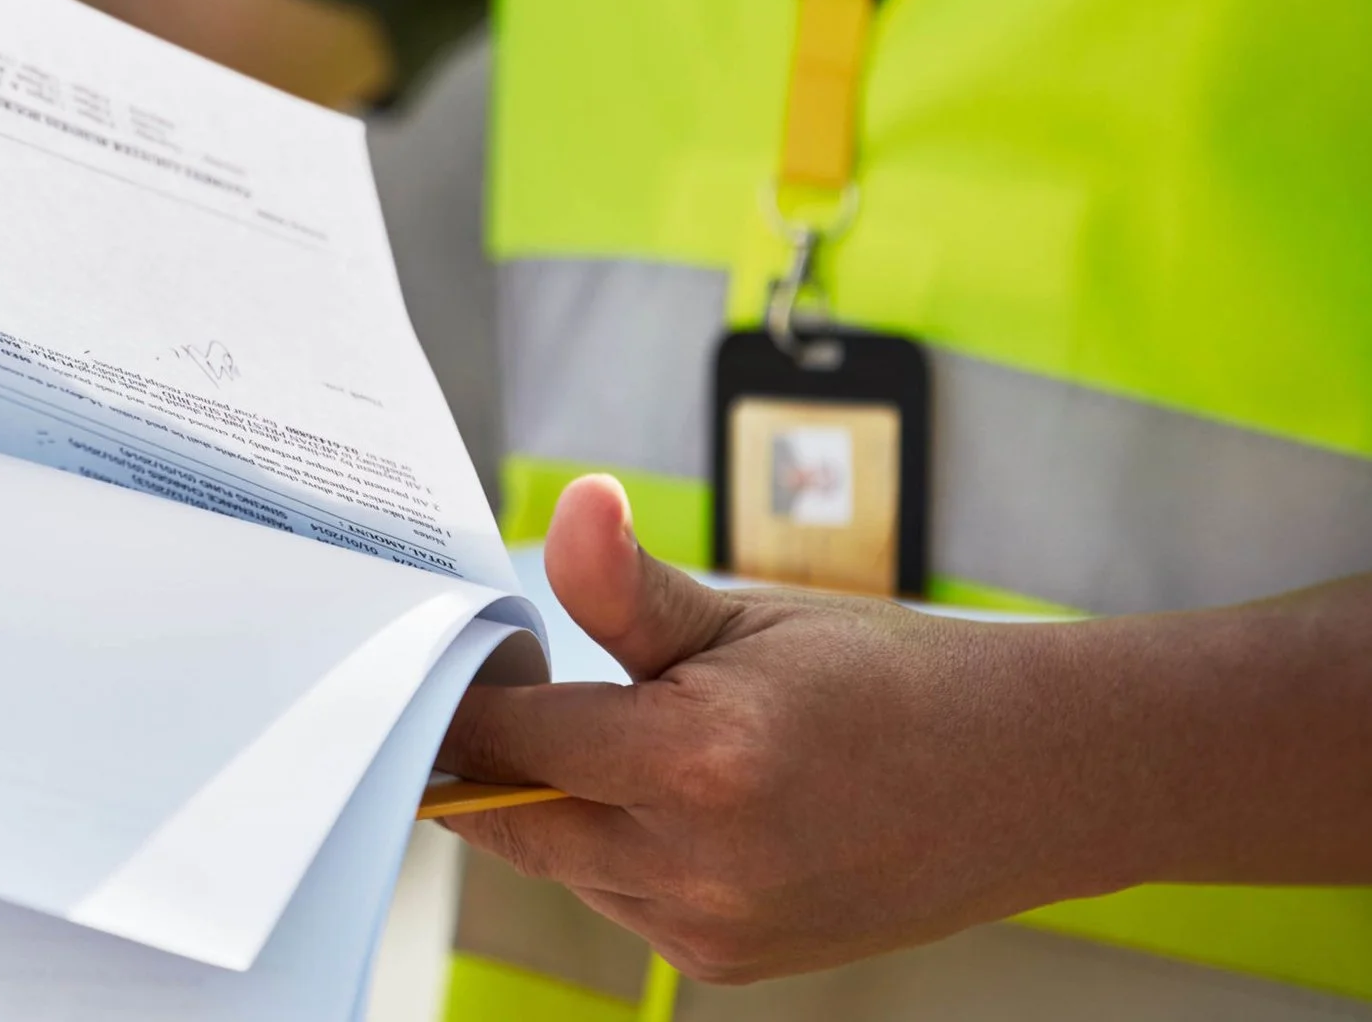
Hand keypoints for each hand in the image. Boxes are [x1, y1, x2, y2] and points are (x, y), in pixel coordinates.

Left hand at [438, 477, 1116, 982]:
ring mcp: (714, 929)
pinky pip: (619, 901)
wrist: (1022, 779)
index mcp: (702, 761)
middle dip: (490, 759)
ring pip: (562, 866)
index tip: (444, 662)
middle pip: (514, 819)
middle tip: (497, 692)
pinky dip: (611, 852)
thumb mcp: (747, 617)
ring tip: (611, 736)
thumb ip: (628, 586)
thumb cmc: (886, 680)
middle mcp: (701, 866)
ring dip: (553, 808)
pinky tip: (665, 800)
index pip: (512, 742)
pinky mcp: (726, 961)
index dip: (463, 700)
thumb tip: (574, 504)